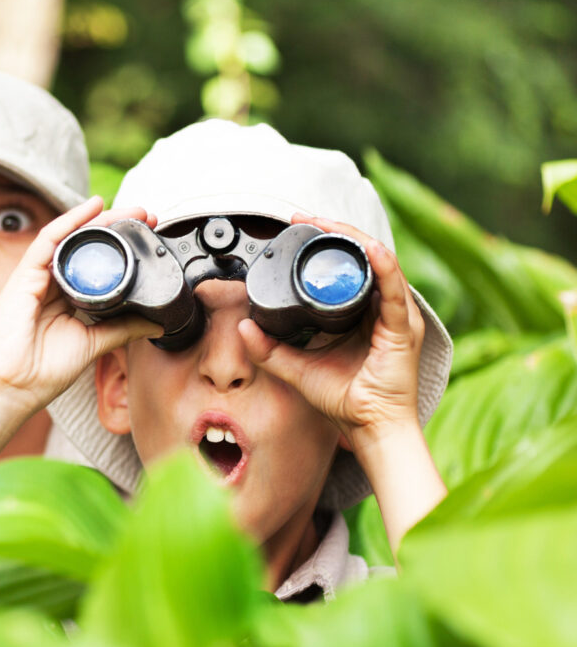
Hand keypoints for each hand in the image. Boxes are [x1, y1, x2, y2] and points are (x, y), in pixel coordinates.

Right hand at [0, 196, 162, 419]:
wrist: (8, 388)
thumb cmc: (39, 373)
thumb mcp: (92, 345)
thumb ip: (121, 329)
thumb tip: (155, 322)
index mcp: (66, 303)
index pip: (96, 267)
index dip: (122, 251)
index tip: (147, 241)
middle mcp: (52, 287)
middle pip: (86, 249)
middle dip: (116, 229)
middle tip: (145, 216)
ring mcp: (37, 279)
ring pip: (71, 239)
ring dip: (101, 221)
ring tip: (129, 210)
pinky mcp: (25, 275)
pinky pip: (49, 240)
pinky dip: (70, 221)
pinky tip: (92, 206)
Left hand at [237, 213, 426, 451]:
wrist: (370, 428)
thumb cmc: (345, 401)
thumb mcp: (298, 369)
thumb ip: (270, 350)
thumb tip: (243, 328)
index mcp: (363, 313)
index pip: (348, 267)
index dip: (326, 244)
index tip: (298, 228)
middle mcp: (383, 308)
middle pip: (362, 257)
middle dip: (334, 233)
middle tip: (305, 218)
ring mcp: (397, 316)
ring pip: (379, 263)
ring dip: (353, 239)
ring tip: (327, 224)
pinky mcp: (403, 329)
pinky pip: (394, 290)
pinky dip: (383, 266)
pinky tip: (368, 249)